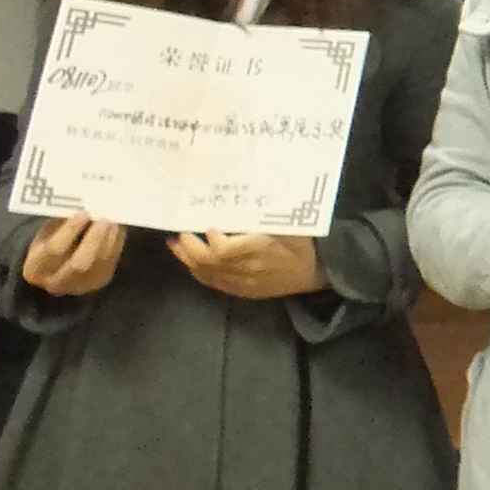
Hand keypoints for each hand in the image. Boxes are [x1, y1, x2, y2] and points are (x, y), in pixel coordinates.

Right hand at [20, 212, 127, 297]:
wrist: (56, 268)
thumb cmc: (49, 242)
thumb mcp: (47, 232)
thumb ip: (62, 222)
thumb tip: (82, 204)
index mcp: (35, 268)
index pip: (54, 249)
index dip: (70, 230)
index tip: (83, 213)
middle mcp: (56, 282)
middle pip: (79, 263)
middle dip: (94, 239)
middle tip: (103, 218)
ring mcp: (81, 285)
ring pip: (100, 262)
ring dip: (109, 238)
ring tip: (113, 219)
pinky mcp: (100, 281)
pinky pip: (111, 261)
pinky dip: (116, 242)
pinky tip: (117, 228)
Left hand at [170, 231, 326, 300]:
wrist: (313, 273)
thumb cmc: (302, 243)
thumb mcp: (292, 225)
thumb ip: (267, 216)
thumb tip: (241, 199)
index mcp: (262, 249)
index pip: (226, 251)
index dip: (212, 240)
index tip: (208, 225)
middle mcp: (249, 268)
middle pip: (210, 262)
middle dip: (190, 247)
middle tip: (181, 231)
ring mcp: (243, 282)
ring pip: (206, 273)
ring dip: (187, 258)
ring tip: (176, 243)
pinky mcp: (241, 290)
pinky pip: (212, 282)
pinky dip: (197, 270)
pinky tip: (189, 259)